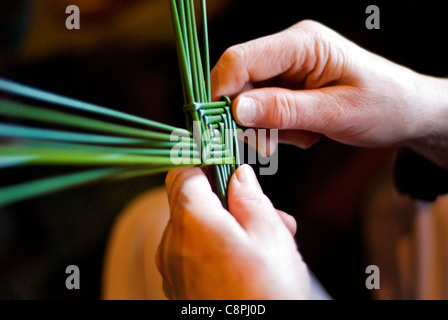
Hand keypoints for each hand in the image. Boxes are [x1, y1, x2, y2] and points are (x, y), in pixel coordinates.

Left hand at [156, 164, 309, 299]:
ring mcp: (173, 268)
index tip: (226, 161)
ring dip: (227, 226)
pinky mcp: (179, 287)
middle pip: (192, 201)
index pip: (183, 171)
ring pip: (196, 229)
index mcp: (193, 221)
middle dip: (227, 200)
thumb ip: (250, 198)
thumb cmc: (266, 297)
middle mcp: (173, 243)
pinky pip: (193, 254)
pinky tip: (247, 263)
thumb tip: (240, 176)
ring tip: (265, 243)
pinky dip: (216, 249)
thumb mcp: (270, 236)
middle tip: (264, 213)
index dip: (206, 161)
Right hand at [211, 20, 447, 167]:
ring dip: (270, 128)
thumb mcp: (335, 112)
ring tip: (306, 136)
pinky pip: (265, 111)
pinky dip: (279, 130)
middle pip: (240, 83)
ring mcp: (288, 69)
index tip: (218, 127)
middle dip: (251, 119)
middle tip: (272, 145)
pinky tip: (306, 133)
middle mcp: (289, 51)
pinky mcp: (289, 87)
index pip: (241, 59)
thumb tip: (235, 109)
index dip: (221, 91)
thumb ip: (284, 110)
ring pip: (250, 102)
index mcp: (302, 44)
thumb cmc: (383, 105)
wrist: (406, 112)